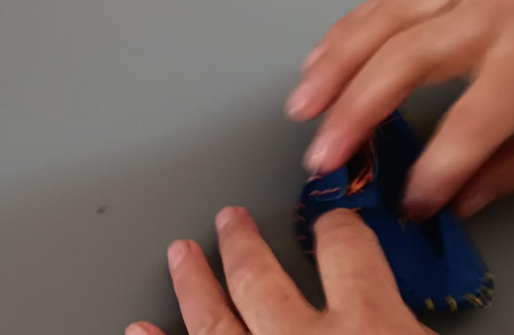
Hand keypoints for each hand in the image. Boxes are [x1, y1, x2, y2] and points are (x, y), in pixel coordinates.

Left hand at [128, 207, 432, 334]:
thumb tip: (406, 332)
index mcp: (370, 330)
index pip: (348, 254)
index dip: (338, 231)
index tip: (332, 223)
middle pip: (259, 276)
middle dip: (243, 246)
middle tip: (228, 222)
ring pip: (212, 319)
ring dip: (193, 285)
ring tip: (180, 256)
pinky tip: (140, 332)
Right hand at [287, 0, 513, 219]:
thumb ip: (505, 166)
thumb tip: (450, 200)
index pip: (472, 121)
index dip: (436, 168)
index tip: (410, 203)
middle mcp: (491, 19)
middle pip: (405, 61)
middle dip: (356, 112)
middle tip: (324, 155)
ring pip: (382, 22)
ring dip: (332, 65)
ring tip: (302, 105)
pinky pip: (385, 1)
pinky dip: (345, 33)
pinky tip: (318, 61)